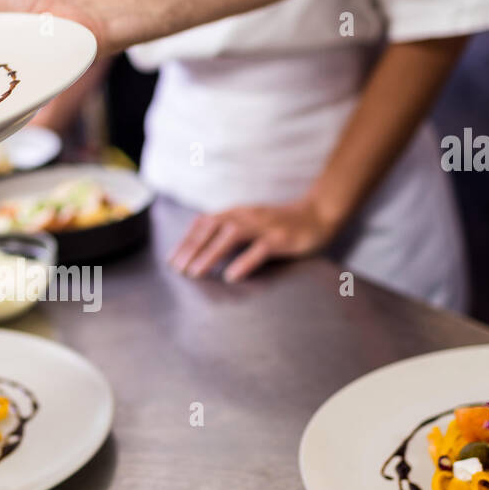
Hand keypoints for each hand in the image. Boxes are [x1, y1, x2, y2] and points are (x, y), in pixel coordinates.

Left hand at [168, 197, 338, 281]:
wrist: (317, 215)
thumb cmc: (279, 224)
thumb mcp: (249, 223)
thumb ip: (227, 232)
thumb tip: (199, 250)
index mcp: (236, 213)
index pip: (204, 224)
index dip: (186, 241)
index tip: (170, 260)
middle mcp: (246, 216)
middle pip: (212, 228)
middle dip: (191, 249)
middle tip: (176, 269)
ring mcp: (264, 226)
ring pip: (231, 236)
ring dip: (210, 254)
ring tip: (195, 273)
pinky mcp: (281, 239)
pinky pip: (260, 249)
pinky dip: (244, 262)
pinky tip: (231, 276)